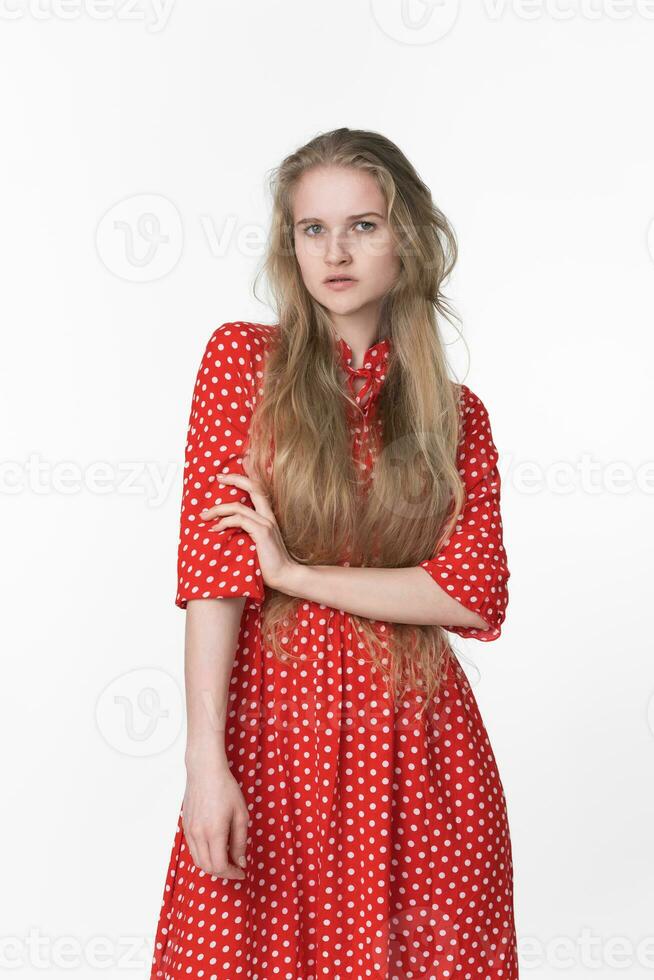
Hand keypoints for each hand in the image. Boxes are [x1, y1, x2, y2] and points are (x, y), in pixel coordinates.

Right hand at [182, 763, 248, 879]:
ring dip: (212, 866)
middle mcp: (198, 835)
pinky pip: (193, 850)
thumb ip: (240, 841)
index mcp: (214, 832)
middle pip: (207, 868)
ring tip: (226, 859)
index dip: (232, 874)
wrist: (205, 771)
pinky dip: (204, 855)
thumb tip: (240, 862)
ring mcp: (189, 831)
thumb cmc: (225, 788)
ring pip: (198, 861)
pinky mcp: (185, 826)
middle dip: (223, 873)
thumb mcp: (240, 814)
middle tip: (236, 868)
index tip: (242, 872)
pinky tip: (215, 848)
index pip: (220, 866)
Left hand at [199, 453, 295, 592]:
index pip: (260, 489)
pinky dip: (224, 522)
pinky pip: (239, 520)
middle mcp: (268, 516)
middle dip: (234, 478)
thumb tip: (228, 527)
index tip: (239, 465)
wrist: (286, 575)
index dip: (251, 474)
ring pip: (238, 506)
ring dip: (218, 508)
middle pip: (253, 487)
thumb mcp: (258, 542)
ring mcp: (266, 523)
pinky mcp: (262, 532)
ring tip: (204, 515)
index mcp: (268, 517)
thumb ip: (248, 531)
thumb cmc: (271, 562)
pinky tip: (216, 528)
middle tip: (218, 477)